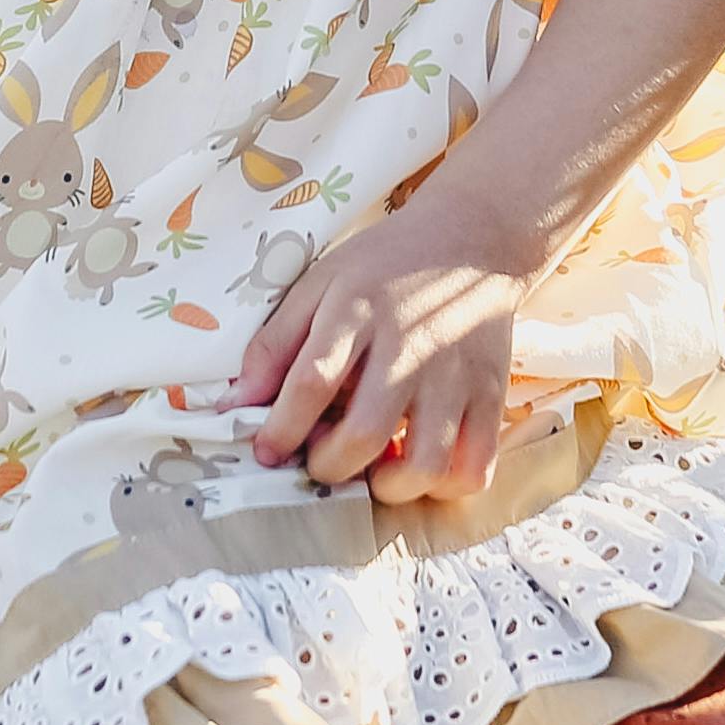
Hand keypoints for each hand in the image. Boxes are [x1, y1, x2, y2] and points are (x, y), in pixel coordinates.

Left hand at [235, 188, 535, 504]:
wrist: (471, 238)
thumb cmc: (383, 266)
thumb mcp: (319, 283)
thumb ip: (274, 343)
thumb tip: (232, 404)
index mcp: (357, 312)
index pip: (312, 382)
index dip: (281, 429)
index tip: (266, 452)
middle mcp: (409, 347)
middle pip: (366, 433)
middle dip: (330, 466)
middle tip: (322, 459)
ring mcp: (456, 375)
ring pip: (427, 463)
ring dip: (390, 486)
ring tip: (375, 470)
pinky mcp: (492, 394)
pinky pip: (476, 466)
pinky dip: (445, 485)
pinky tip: (422, 466)